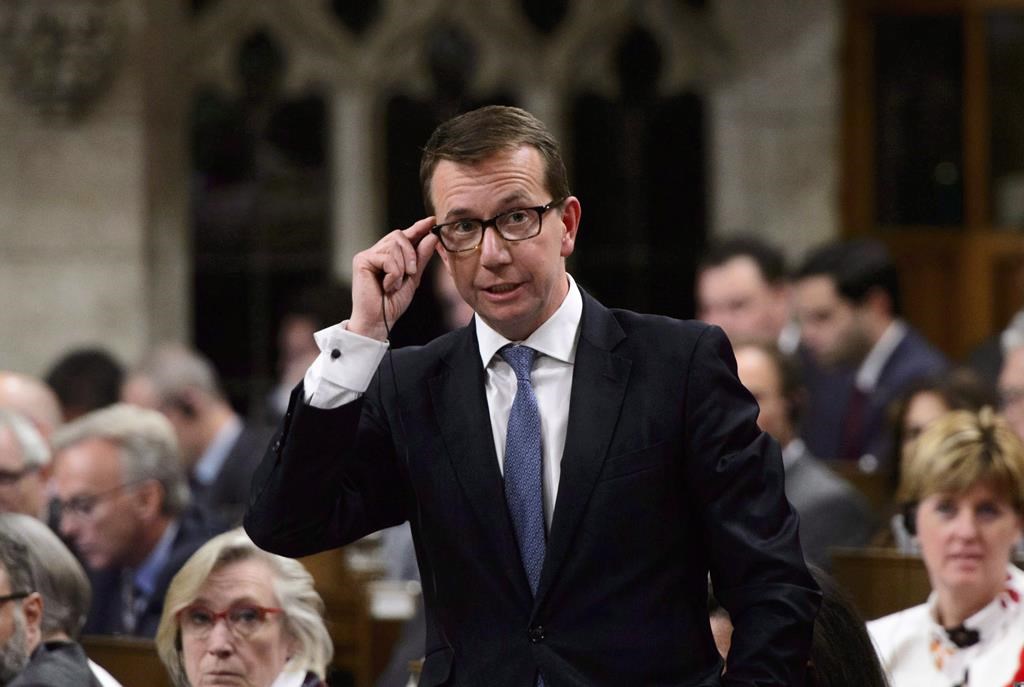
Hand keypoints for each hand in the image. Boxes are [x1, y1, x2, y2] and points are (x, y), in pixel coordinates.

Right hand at [349, 217, 437, 339]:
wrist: (378, 320)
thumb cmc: (392, 303)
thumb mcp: (413, 278)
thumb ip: (420, 258)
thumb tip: (431, 236)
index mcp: (388, 256)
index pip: (404, 236)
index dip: (418, 227)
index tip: (431, 221)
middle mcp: (376, 251)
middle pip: (399, 235)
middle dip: (411, 254)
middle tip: (411, 273)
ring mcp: (367, 255)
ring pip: (395, 246)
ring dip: (402, 267)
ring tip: (394, 284)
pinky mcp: (362, 260)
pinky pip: (388, 258)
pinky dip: (394, 274)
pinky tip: (387, 286)